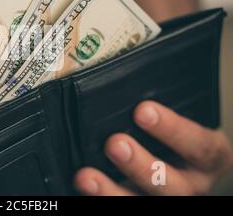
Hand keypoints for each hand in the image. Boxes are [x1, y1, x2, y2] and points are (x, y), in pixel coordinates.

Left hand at [75, 101, 232, 194]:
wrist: (172, 158)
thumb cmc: (172, 134)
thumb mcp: (177, 120)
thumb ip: (158, 111)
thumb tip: (122, 87)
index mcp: (208, 157)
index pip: (200, 146)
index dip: (173, 129)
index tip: (143, 111)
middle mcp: (192, 184)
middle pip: (172, 184)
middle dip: (141, 165)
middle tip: (114, 143)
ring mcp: (166, 199)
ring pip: (142, 201)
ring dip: (112, 191)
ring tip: (87, 176)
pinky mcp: (142, 204)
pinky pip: (122, 207)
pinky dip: (101, 197)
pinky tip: (82, 185)